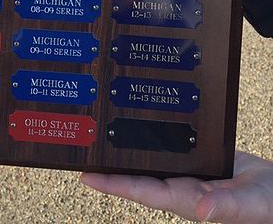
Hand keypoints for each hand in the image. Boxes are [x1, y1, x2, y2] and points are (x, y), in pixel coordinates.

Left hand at [80, 150, 272, 222]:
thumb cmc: (268, 204)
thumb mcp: (251, 204)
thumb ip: (225, 207)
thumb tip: (199, 212)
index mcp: (189, 198)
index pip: (143, 191)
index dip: (114, 184)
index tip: (86, 176)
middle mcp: (183, 185)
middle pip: (140, 174)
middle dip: (112, 166)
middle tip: (83, 151)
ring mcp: (190, 171)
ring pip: (153, 160)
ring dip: (129, 151)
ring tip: (103, 136)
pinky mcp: (199, 157)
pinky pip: (171, 147)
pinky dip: (155, 138)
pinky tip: (142, 125)